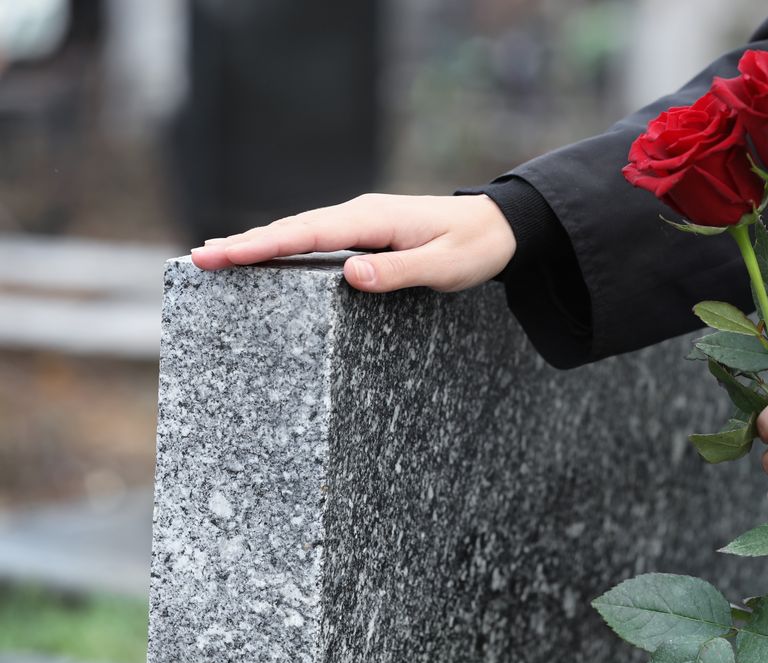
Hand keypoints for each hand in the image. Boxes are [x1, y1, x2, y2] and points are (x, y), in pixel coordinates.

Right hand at [190, 194, 516, 292]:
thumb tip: (350, 276)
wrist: (502, 226)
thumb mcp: (446, 266)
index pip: (307, 234)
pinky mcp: (366, 233)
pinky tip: (266, 257)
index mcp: (373, 219)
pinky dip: (286, 246)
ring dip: (260, 244)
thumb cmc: (476, 247)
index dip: (262, 245)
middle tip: (198, 260)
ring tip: (215, 258)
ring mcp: (361, 222)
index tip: (222, 254)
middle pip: (292, 229)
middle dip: (244, 244)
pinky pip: (317, 240)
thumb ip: (399, 272)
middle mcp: (360, 215)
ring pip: (300, 232)